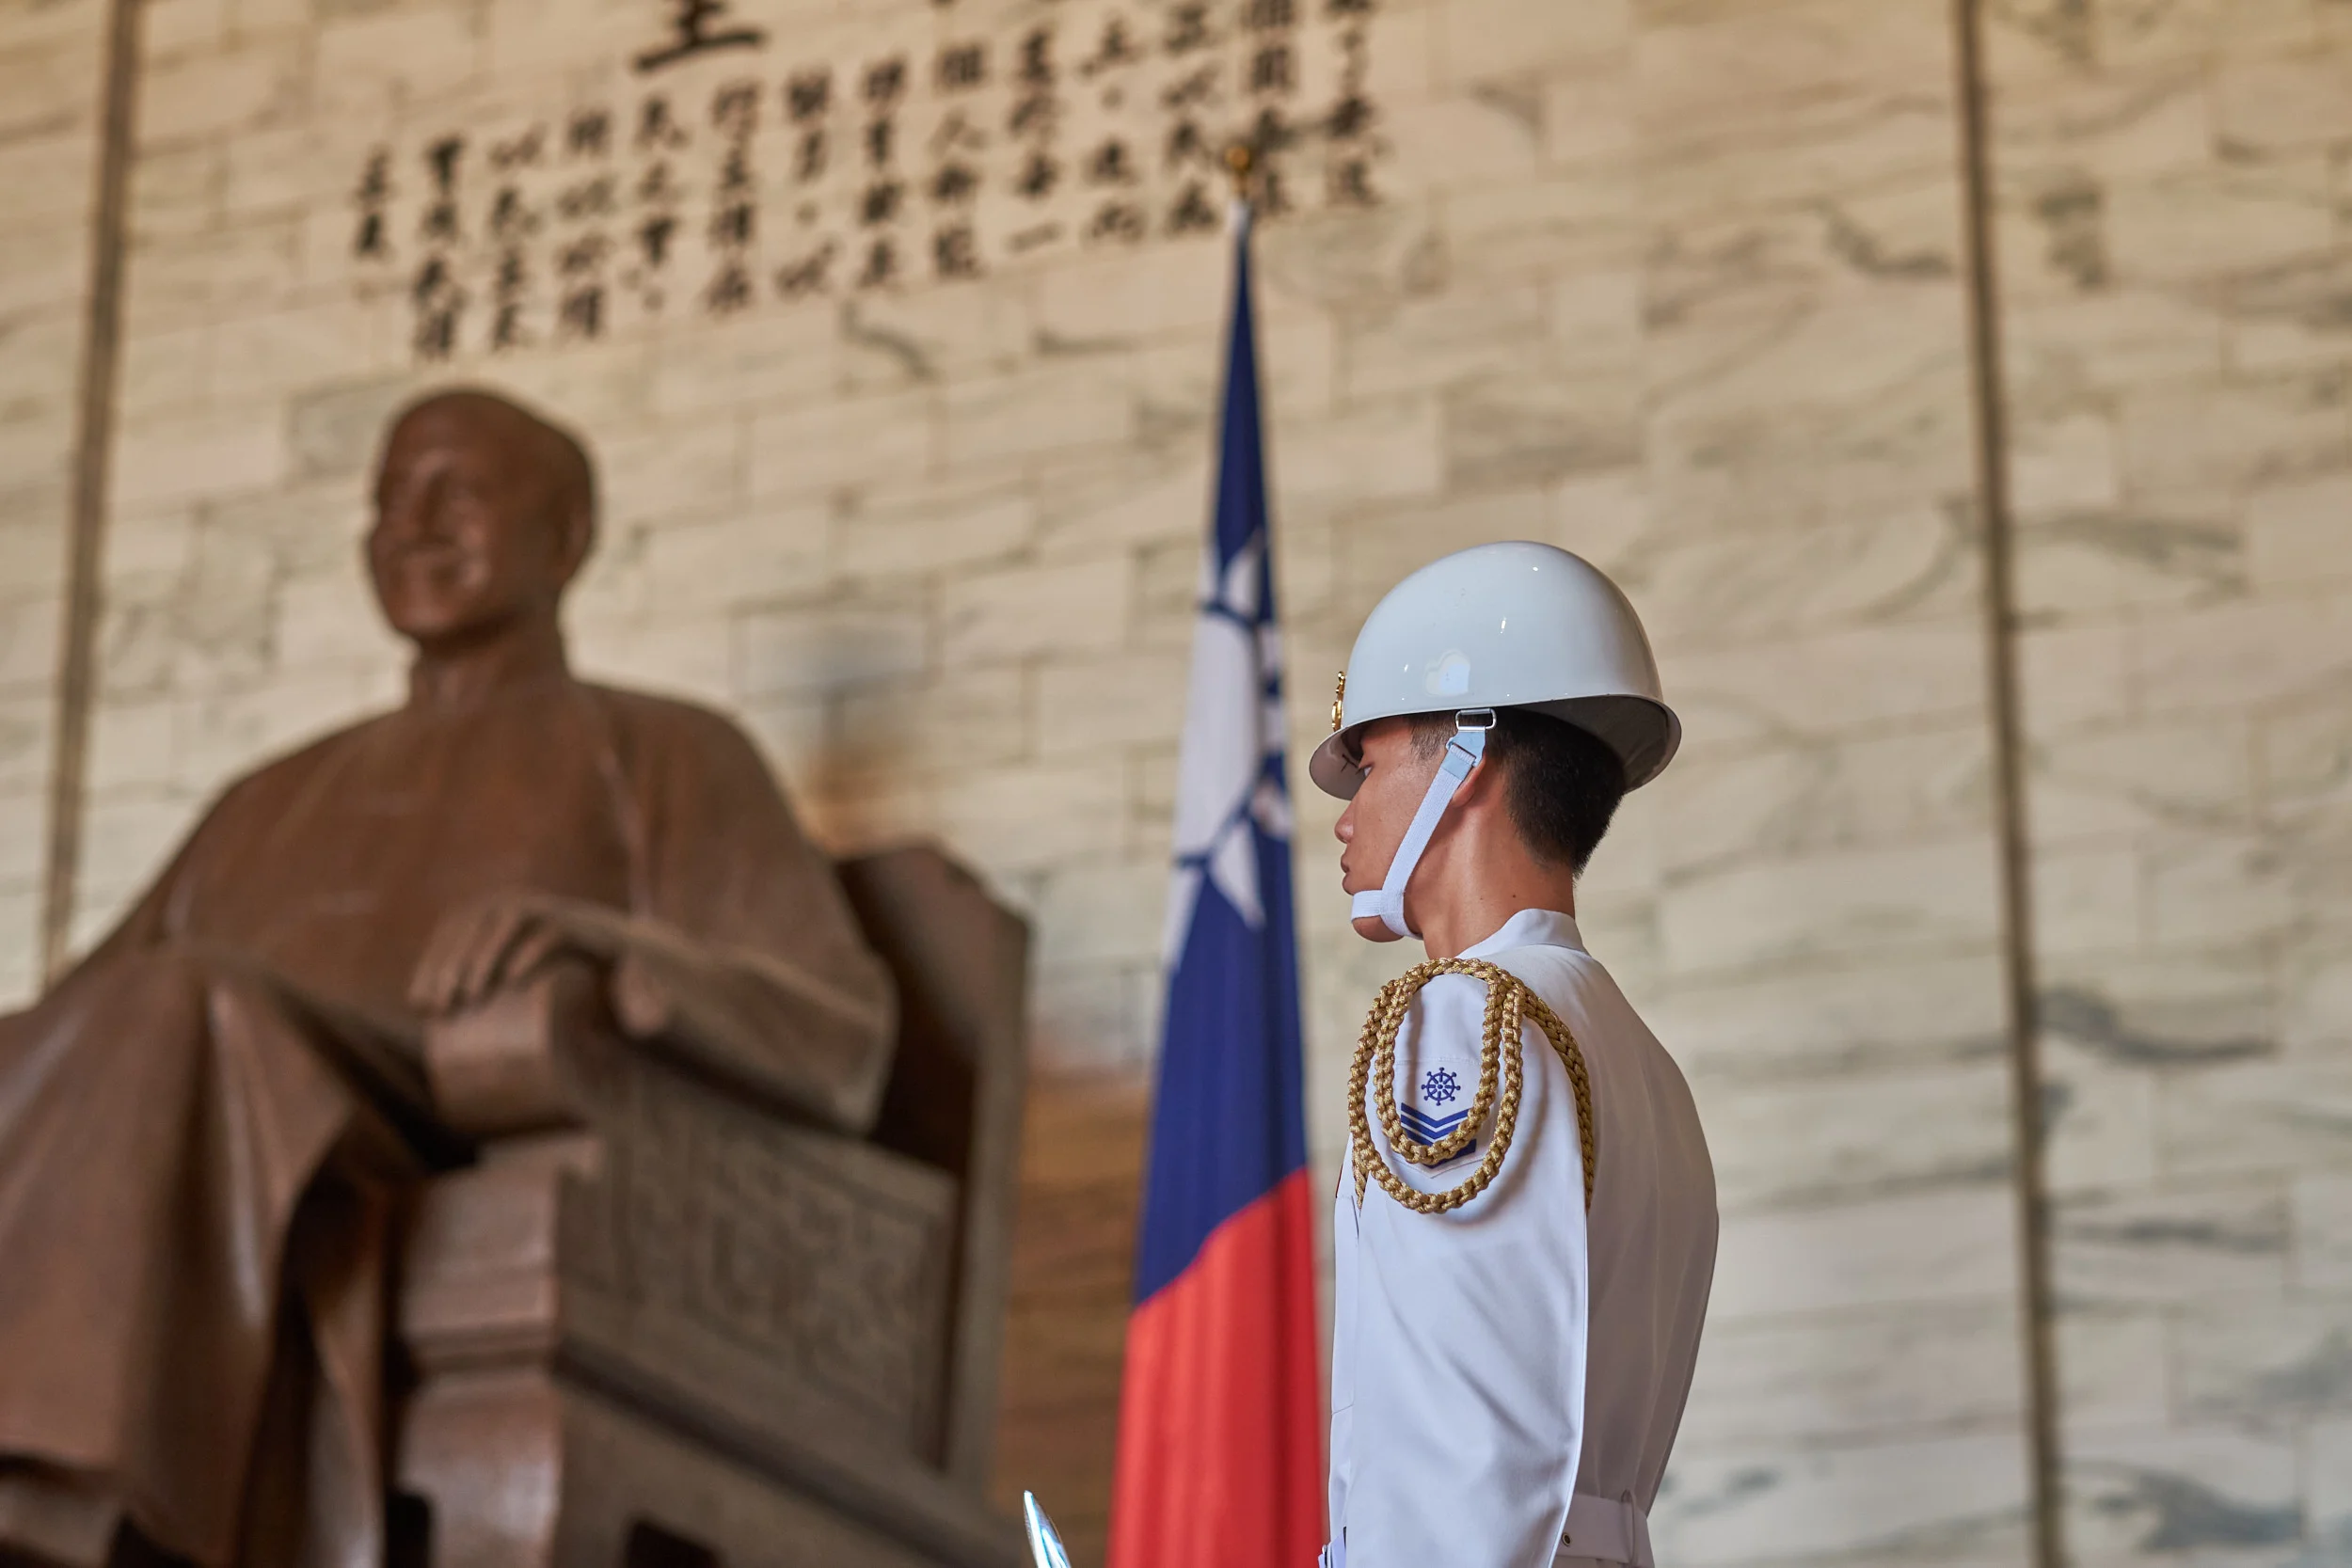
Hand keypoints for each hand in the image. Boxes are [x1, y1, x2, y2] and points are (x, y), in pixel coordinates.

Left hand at [407, 891, 614, 1016]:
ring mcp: (555, 911)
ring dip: (485, 956)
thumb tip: (430, 1013)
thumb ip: (483, 985)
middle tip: (441, 1008)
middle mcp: (524, 902)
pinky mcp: (585, 926)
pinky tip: (514, 983)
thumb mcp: (516, 976)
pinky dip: (530, 954)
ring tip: (472, 997)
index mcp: (501, 911)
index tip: (418, 1004)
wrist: (630, 963)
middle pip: (475, 921)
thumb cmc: (564, 975)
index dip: (431, 962)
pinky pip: (552, 934)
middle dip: (451, 963)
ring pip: (510, 920)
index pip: (454, 927)